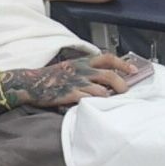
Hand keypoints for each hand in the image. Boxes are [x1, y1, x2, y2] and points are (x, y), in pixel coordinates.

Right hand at [11, 52, 151, 108]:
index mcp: (83, 62)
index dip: (123, 64)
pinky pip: (89, 100)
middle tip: (125, 92)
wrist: (30, 83)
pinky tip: (96, 107)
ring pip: (102, 90)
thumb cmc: (50, 77)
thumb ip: (86, 70)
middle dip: (122, 85)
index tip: (133, 70)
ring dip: (110, 97)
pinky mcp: (70, 95)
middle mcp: (82, 71)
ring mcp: (77, 83)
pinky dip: (95, 104)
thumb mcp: (69, 67)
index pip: (108, 58)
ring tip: (111, 102)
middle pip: (110, 75)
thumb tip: (103, 79)